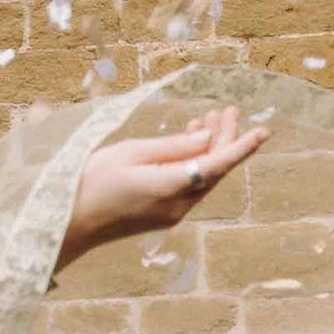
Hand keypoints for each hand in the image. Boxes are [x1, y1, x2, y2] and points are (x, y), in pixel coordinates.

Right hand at [56, 107, 269, 268]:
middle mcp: (179, 205)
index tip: (264, 131)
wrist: (70, 223)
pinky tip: (192, 142)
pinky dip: (196, 163)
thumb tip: (207, 139)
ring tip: (208, 118)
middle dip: (225, 139)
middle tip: (227, 110)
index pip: (217, 165)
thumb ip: (172, 147)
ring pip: (204, 178)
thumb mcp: (130, 154)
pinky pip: (190, 186)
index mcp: (170, 187)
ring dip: (210, 149)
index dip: (242, 147)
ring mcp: (174, 214)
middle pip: (215, 170)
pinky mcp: (166, 216)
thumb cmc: (91, 182)